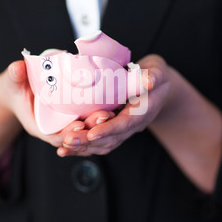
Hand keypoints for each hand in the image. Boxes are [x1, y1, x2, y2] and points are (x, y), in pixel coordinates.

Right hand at [0, 60, 112, 148]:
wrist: (19, 92)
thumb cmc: (16, 89)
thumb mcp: (13, 83)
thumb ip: (15, 76)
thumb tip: (17, 67)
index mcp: (40, 127)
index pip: (56, 136)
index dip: (68, 132)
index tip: (80, 124)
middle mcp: (55, 130)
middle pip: (75, 135)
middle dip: (90, 128)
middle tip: (105, 116)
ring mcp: (66, 125)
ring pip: (85, 131)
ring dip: (99, 125)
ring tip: (113, 112)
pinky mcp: (74, 118)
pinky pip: (89, 123)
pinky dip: (101, 119)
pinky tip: (114, 108)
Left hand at [56, 54, 171, 156]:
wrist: (158, 89)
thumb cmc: (155, 78)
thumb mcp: (158, 73)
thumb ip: (154, 76)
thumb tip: (150, 80)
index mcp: (142, 112)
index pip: (124, 124)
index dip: (108, 129)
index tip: (92, 134)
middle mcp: (132, 126)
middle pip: (110, 139)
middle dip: (89, 141)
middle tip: (68, 140)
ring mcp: (122, 130)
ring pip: (103, 144)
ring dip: (83, 147)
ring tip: (64, 147)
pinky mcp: (113, 130)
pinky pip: (98, 143)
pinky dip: (82, 148)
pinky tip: (65, 149)